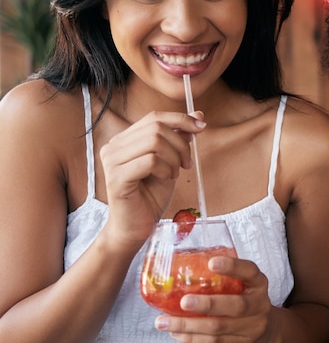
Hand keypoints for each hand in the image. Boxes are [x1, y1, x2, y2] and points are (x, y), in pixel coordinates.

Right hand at [100, 111, 204, 248]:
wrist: (135, 228)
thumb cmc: (150, 196)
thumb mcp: (170, 161)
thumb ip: (180, 138)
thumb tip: (199, 114)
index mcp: (124, 140)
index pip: (154, 117)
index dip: (180, 119)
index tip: (201, 127)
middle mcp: (113, 146)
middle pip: (156, 127)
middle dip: (180, 144)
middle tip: (186, 163)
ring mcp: (112, 161)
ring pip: (154, 142)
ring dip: (174, 157)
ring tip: (175, 173)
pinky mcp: (116, 178)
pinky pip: (150, 161)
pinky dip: (166, 169)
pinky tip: (166, 179)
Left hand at [156, 255, 275, 342]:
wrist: (269, 332)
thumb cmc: (248, 301)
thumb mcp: (246, 284)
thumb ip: (226, 277)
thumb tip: (184, 265)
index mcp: (258, 284)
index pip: (249, 272)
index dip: (232, 267)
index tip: (212, 263)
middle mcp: (259, 306)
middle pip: (235, 306)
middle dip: (207, 304)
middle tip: (184, 301)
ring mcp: (252, 329)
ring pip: (218, 329)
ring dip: (188, 326)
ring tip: (163, 322)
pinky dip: (192, 338)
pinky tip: (175, 332)